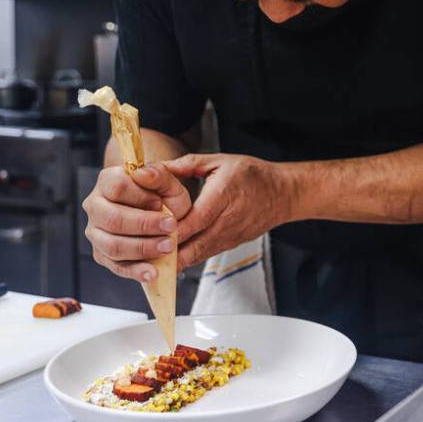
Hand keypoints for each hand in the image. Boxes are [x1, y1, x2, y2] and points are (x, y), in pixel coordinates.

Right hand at [82, 165, 191, 282]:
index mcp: (108, 181)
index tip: (161, 203)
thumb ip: (159, 176)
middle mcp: (96, 206)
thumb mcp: (168, 184)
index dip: (141, 197)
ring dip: (143, 248)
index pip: (117, 187)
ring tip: (168, 247)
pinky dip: (136, 271)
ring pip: (112, 244)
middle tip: (172, 227)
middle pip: (113, 218)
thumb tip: (142, 173)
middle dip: (144, 225)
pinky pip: (116, 266)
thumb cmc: (162, 196)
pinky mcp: (103, 254)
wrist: (160, 213)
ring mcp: (96, 232)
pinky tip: (153, 272)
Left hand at [161, 153, 294, 268]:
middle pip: (194, 244)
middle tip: (141, 253)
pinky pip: (204, 255)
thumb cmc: (251, 175)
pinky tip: (166, 257)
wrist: (282, 194)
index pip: (195, 219)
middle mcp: (228, 221)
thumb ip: (185, 165)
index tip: (149, 231)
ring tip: (148, 260)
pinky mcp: (229, 245)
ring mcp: (230, 237)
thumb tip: (154, 168)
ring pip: (198, 255)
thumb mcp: (219, 161)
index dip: (172, 229)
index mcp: (224, 195)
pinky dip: (185, 258)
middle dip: (167, 251)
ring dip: (174, 259)